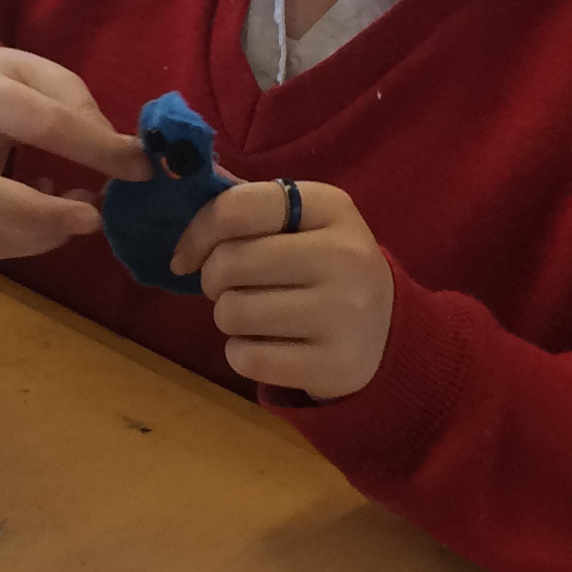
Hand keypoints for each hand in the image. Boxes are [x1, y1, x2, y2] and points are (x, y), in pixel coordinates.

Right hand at [0, 45, 148, 259]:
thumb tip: (120, 154)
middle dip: (47, 216)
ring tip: (78, 213)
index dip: (97, 149)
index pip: (41, 124)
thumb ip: (75, 105)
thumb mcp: (31, 72)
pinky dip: (25, 242)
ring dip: (44, 234)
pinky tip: (42, 216)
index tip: (140, 168)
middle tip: (95, 220)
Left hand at [172, 179, 394, 401]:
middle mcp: (343, 255)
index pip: (238, 208)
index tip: (187, 255)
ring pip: (233, 313)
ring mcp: (342, 313)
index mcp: (331, 207)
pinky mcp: (333, 364)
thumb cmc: (326, 267)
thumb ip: (249, 210)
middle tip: (233, 287)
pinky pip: (246, 358)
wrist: (387, 330)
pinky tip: (266, 345)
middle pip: (229, 263)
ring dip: (229, 317)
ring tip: (256, 315)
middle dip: (213, 279)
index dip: (198, 232)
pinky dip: (241, 353)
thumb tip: (184, 208)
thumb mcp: (304, 222)